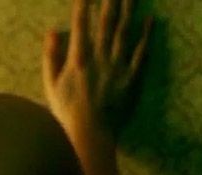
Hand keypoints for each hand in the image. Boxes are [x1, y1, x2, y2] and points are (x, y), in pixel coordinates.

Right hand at [42, 0, 151, 150]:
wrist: (91, 134)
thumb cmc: (67, 112)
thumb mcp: (50, 85)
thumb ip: (51, 56)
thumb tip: (53, 31)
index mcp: (78, 59)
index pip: (81, 25)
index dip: (83, 5)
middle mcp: (100, 58)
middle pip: (106, 23)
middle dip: (110, 1)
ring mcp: (118, 67)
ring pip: (125, 32)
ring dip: (129, 10)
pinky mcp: (133, 78)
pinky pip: (142, 53)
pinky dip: (146, 36)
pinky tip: (150, 20)